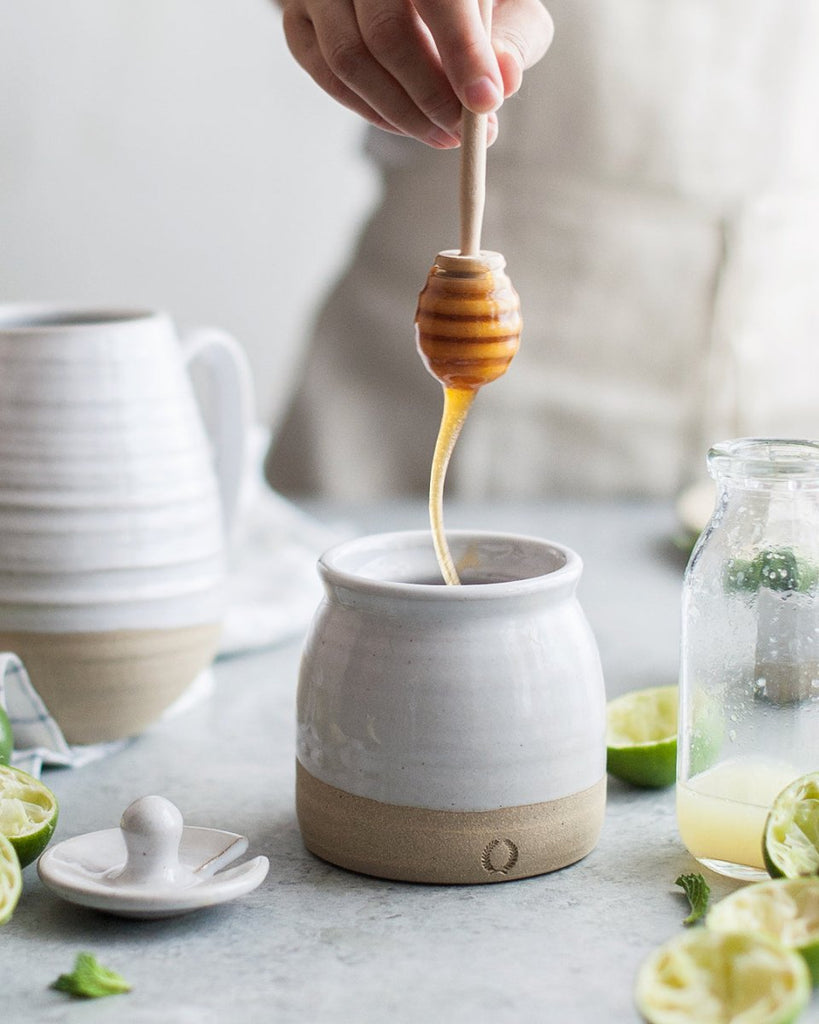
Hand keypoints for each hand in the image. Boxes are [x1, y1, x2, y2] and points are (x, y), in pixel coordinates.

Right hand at [277, 0, 553, 147]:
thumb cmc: (470, 0)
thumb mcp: (508, 5)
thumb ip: (513, 38)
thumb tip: (505, 80)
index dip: (463, 52)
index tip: (485, 104)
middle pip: (387, 33)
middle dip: (431, 98)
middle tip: (463, 134)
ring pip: (349, 60)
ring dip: (400, 114)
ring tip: (442, 135)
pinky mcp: (297, 15)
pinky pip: (326, 74)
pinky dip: (369, 110)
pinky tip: (404, 123)